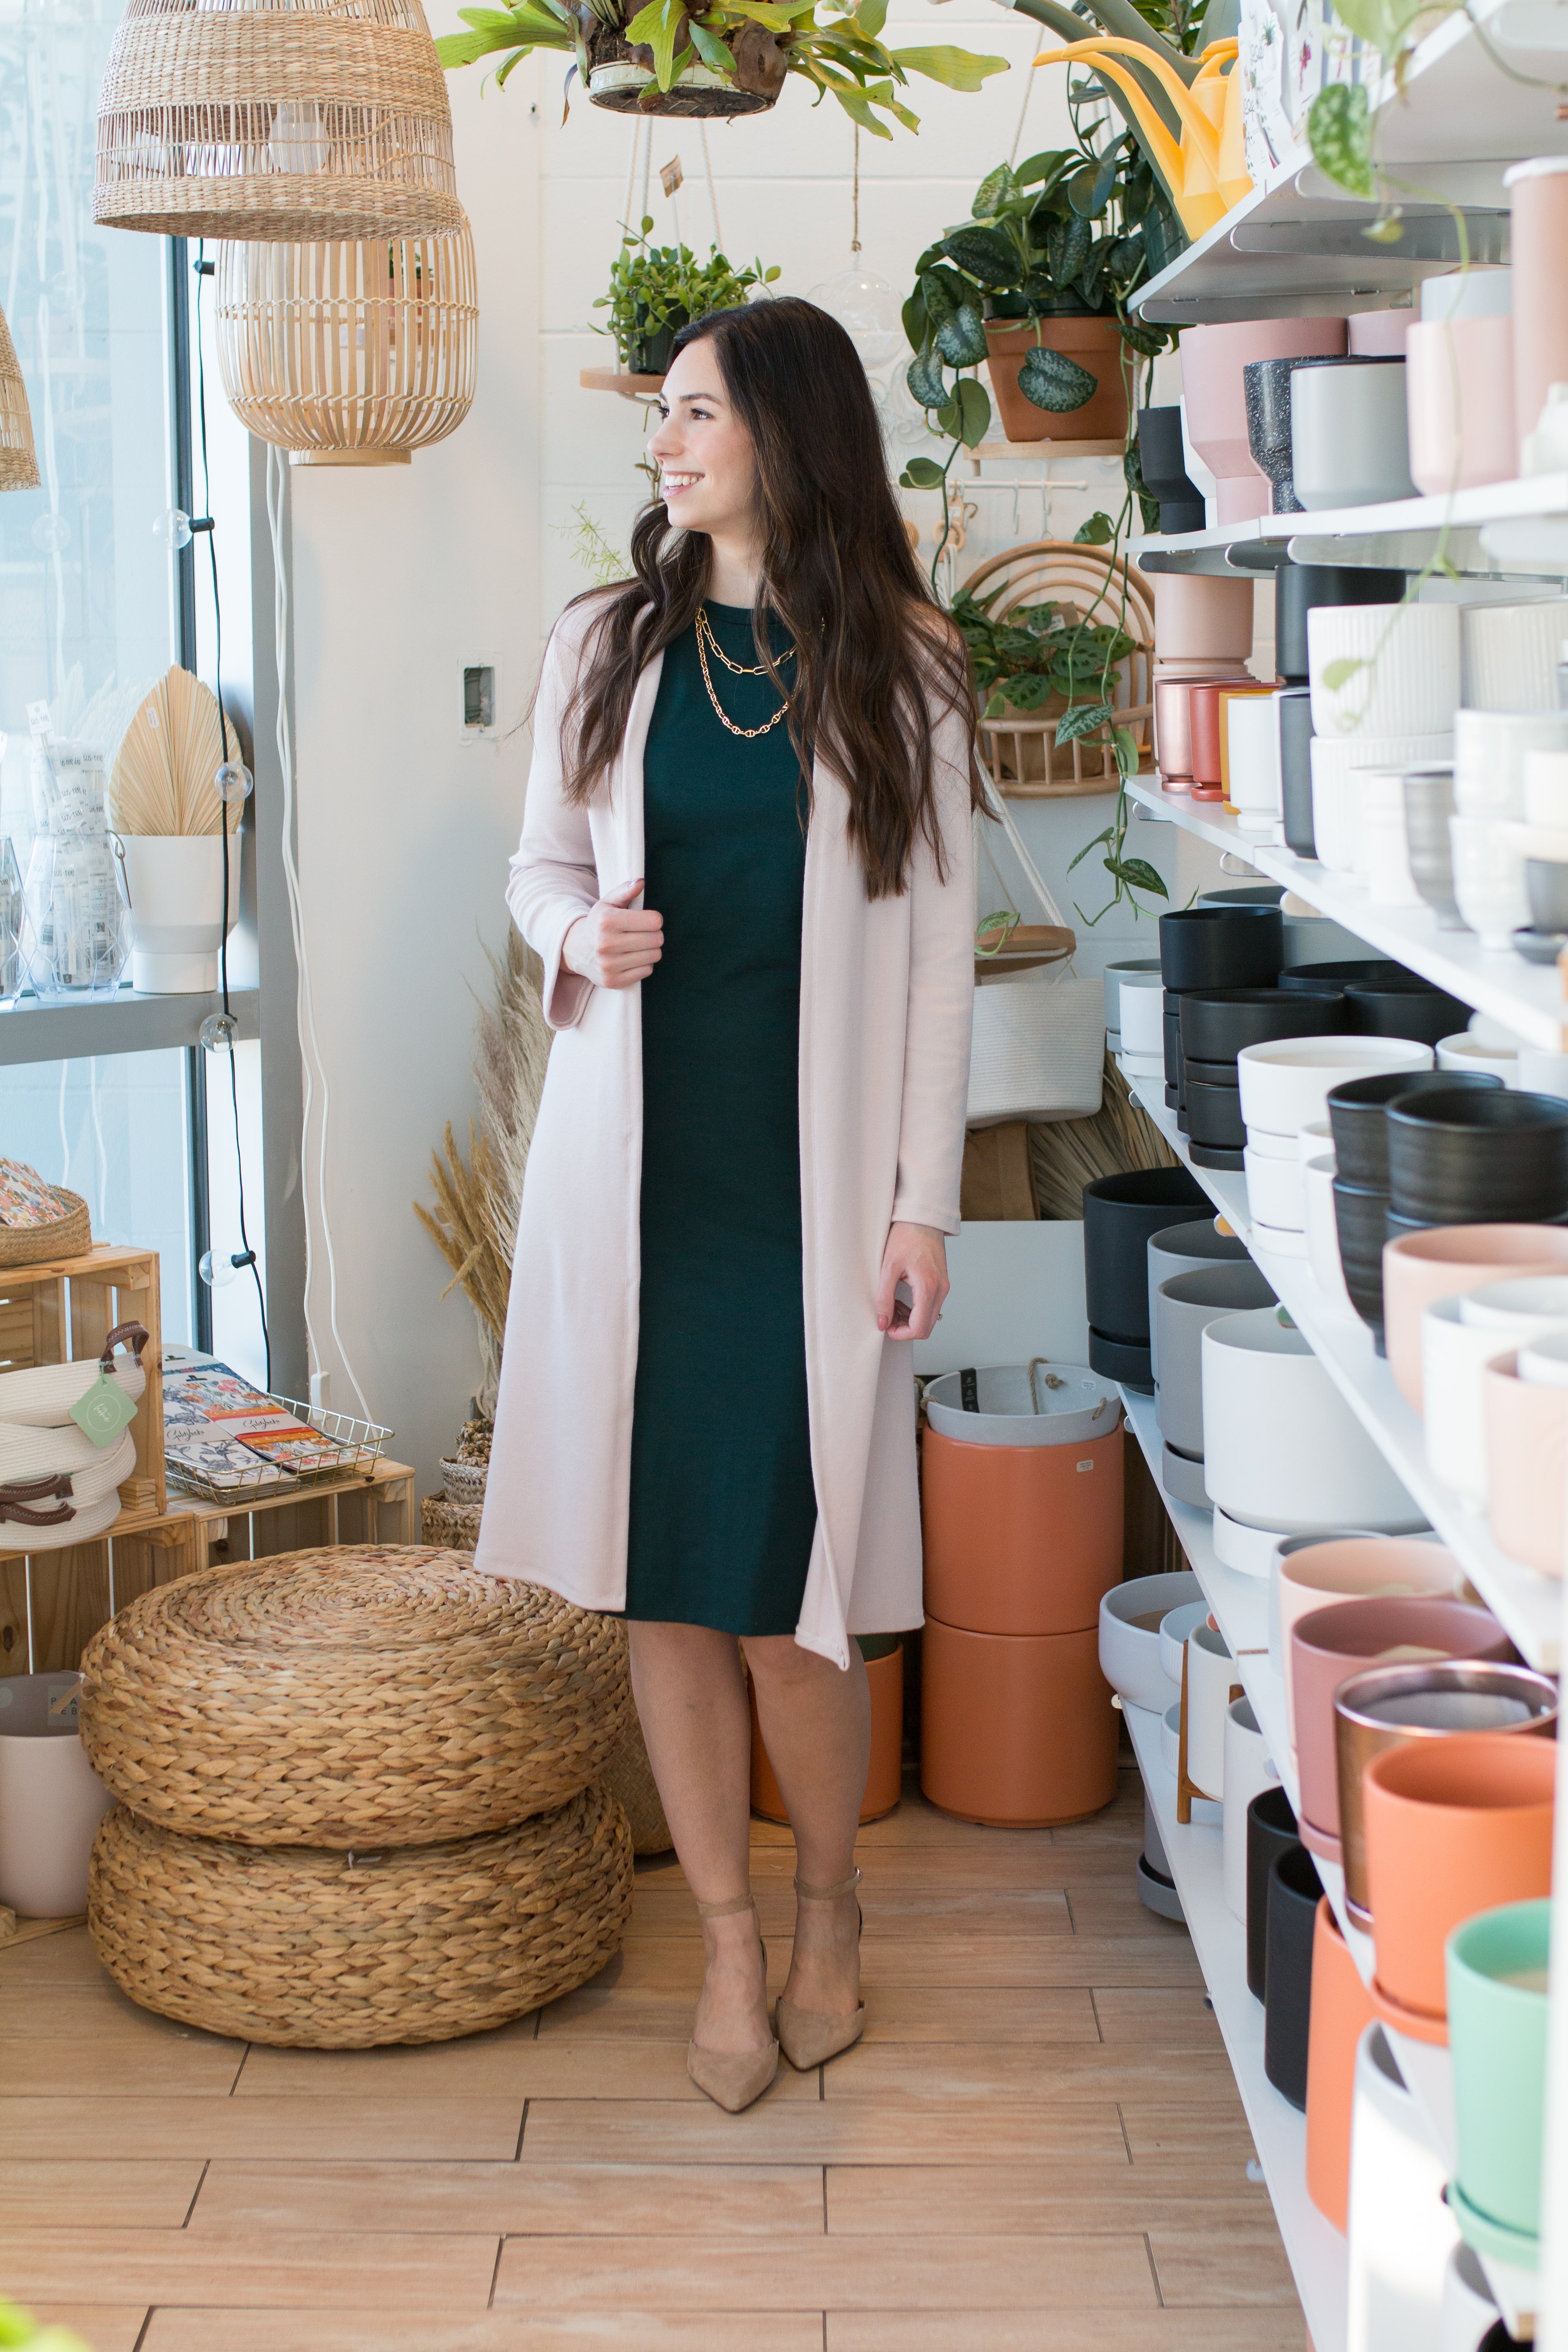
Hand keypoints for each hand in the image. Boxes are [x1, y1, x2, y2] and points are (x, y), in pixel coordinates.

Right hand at [562, 877, 663, 989]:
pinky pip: (646, 971)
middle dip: (654, 935)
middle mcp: (606, 944)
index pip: (654, 921)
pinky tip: (631, 959)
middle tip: (642, 934)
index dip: (654, 919)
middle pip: (656, 939)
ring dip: (650, 950)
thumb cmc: (599, 923)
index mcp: (607, 921)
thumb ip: (625, 891)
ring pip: (654, 956)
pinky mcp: (613, 981)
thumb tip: (641, 882)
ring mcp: (609, 965)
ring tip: (637, 946)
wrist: (576, 949)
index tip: (646, 920)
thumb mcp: (608, 903)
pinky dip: (643, 965)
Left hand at [875, 1221, 948, 1342]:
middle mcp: (941, 1290)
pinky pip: (931, 1307)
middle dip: (905, 1329)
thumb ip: (884, 1298)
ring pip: (929, 1319)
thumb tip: (882, 1323)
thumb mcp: (888, 1267)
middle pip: (926, 1328)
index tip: (886, 1327)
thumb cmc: (905, 1237)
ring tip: (892, 1307)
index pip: (919, 1328)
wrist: (921, 1219)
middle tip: (887, 1317)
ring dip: (910, 1320)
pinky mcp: (942, 1283)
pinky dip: (917, 1310)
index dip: (901, 1334)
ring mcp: (944, 1287)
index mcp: (928, 1287)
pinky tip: (902, 1299)